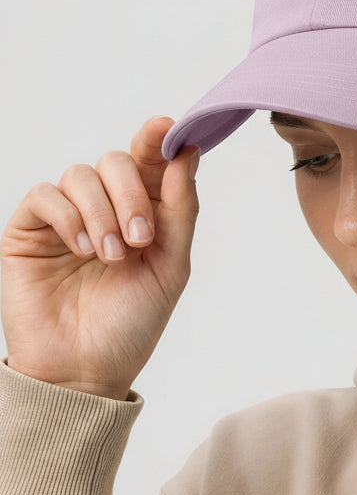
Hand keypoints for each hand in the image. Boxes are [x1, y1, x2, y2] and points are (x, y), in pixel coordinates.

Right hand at [0, 116, 199, 399]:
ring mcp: (67, 217)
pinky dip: (69, 216)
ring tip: (111, 257)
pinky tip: (82, 249)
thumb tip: (187, 152)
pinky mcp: (30, 230)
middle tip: (141, 238)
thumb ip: (180, 209)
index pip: (149, 163)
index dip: (156, 140)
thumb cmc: (132, 321)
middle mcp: (105, 207)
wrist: (87, 367)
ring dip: (103, 213)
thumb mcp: (171, 265)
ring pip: (81, 174)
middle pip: (116, 162)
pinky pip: (46, 194)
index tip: (167, 127)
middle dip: (132, 195)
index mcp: (144, 212)